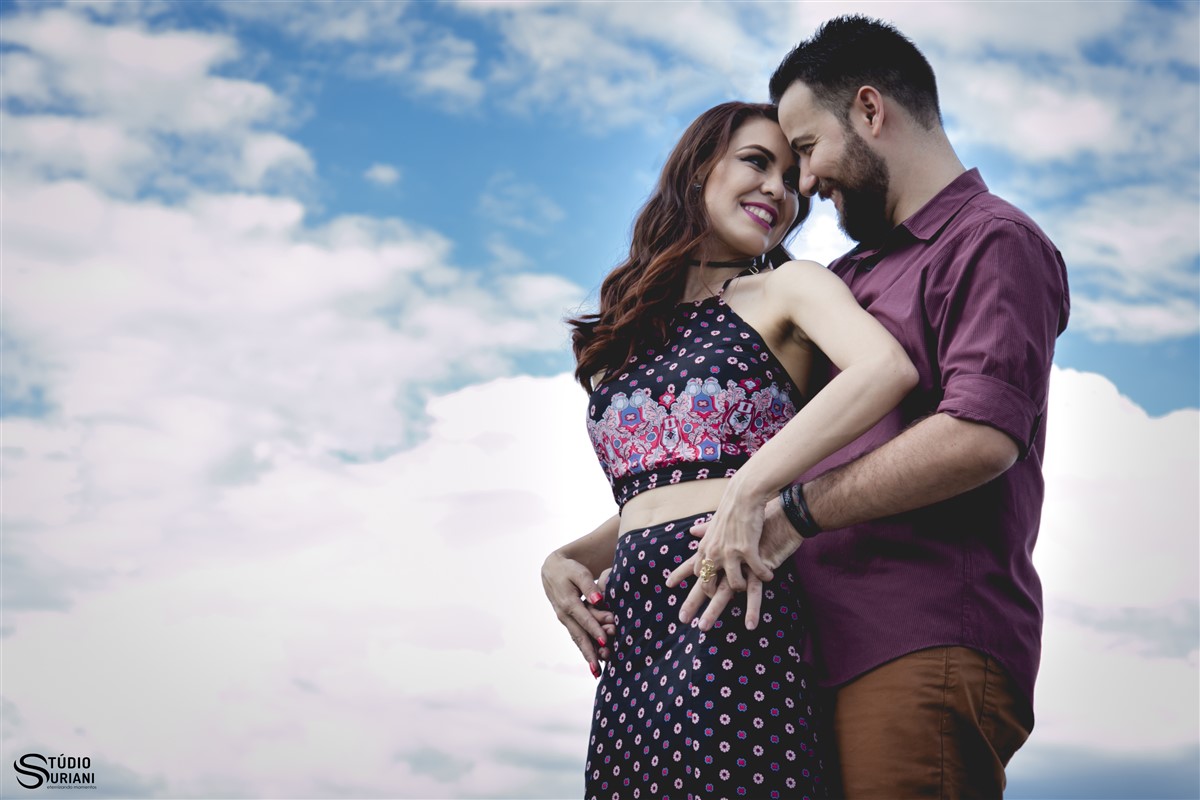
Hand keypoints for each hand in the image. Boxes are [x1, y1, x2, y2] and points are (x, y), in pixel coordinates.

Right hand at [541, 551, 615, 678]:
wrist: (552, 571)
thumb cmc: (569, 570)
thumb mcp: (579, 572)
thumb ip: (589, 586)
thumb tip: (599, 600)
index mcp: (568, 602)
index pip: (584, 618)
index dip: (594, 630)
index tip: (605, 642)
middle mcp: (564, 614)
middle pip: (579, 636)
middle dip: (589, 653)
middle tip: (598, 670)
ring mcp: (565, 620)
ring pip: (577, 640)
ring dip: (587, 655)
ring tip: (597, 671)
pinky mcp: (568, 622)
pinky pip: (576, 637)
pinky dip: (584, 649)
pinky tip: (593, 661)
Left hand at [681, 481, 775, 596]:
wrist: (745, 494)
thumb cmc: (732, 507)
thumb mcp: (714, 522)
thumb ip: (704, 531)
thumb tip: (692, 531)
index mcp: (706, 547)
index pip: (699, 574)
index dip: (706, 586)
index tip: (712, 593)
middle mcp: (714, 553)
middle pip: (709, 585)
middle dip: (714, 599)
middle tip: (723, 605)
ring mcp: (730, 552)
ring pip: (736, 584)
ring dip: (744, 587)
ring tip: (752, 584)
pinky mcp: (748, 550)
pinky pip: (757, 572)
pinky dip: (764, 576)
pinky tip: (769, 575)